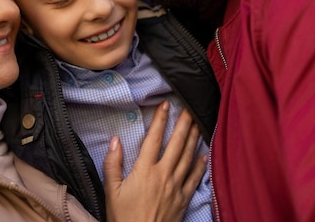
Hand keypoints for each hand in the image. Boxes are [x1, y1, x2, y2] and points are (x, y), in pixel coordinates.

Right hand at [103, 102, 206, 221]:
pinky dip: (200, 165)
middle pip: (176, 144)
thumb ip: (112, 164)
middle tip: (189, 108)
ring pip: (188, 157)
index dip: (160, 120)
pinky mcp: (183, 199)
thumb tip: (114, 141)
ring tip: (198, 123)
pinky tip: (204, 155)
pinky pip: (194, 178)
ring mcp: (176, 187)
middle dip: (183, 124)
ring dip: (194, 139)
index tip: (165, 105)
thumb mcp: (110, 191)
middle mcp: (163, 175)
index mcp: (144, 171)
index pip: (154, 139)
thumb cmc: (123, 217)